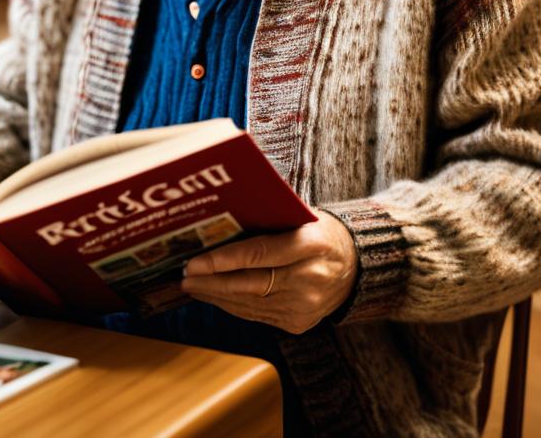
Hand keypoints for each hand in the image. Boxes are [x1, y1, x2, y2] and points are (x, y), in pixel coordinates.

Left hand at [180, 210, 357, 333]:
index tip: (195, 261)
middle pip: (249, 284)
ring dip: (215, 296)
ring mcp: (304, 306)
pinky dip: (232, 305)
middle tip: (184, 274)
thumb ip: (269, 219)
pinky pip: (256, 315)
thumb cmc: (320, 232)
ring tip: (191, 285)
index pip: (260, 254)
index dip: (225, 259)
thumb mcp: (302, 215)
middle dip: (211, 281)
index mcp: (311, 245)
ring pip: (248, 304)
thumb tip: (220, 220)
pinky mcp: (297, 324)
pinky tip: (214, 296)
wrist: (356, 266)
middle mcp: (308, 279)